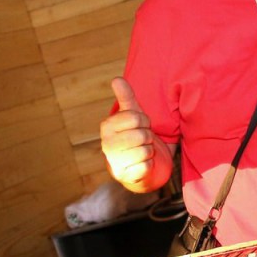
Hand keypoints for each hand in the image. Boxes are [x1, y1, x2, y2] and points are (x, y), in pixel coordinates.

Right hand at [100, 77, 163, 191]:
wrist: (141, 165)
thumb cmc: (137, 136)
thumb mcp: (133, 115)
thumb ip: (126, 97)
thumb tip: (116, 79)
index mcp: (107, 127)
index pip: (136, 117)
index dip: (145, 121)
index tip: (141, 125)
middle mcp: (107, 145)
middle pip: (142, 134)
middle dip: (148, 136)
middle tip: (143, 140)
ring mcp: (115, 162)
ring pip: (145, 150)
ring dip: (149, 151)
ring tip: (142, 151)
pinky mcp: (125, 177)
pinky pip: (146, 166)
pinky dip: (149, 165)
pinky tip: (143, 164)